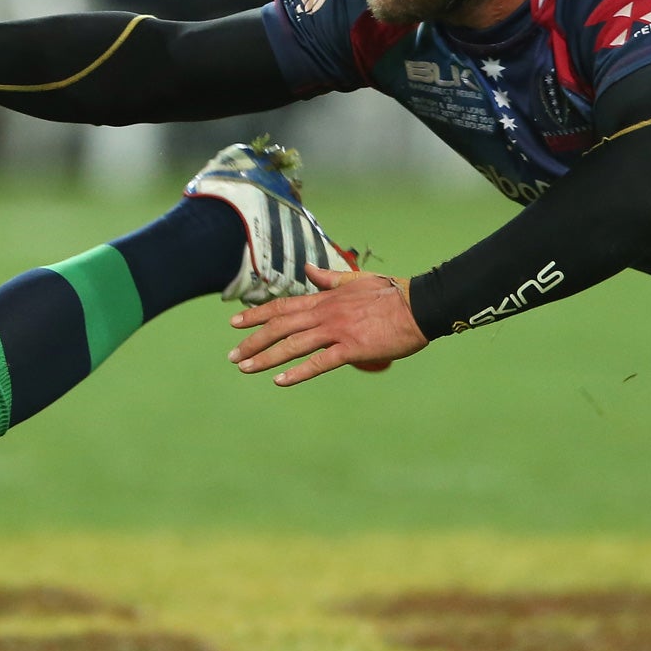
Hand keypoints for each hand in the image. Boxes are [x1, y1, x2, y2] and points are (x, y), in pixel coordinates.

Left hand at [228, 267, 426, 386]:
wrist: (419, 306)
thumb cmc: (390, 294)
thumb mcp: (354, 280)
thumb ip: (328, 278)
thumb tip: (309, 269)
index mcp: (324, 299)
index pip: (282, 306)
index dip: (256, 315)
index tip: (234, 322)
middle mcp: (324, 314)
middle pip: (280, 326)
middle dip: (252, 340)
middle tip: (232, 354)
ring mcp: (337, 331)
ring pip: (292, 344)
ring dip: (265, 356)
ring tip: (245, 367)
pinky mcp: (352, 348)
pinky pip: (319, 362)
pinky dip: (297, 372)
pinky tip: (279, 380)